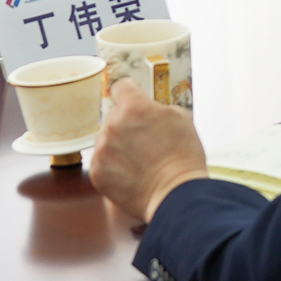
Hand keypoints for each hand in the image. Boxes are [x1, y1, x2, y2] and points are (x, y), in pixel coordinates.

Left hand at [89, 78, 211, 225]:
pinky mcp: (97, 171)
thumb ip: (157, 108)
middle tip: (145, 140)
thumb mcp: (180, 118)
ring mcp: (102, 149)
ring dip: (119, 146)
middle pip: (114, 116)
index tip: (131, 98)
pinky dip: (114, 166)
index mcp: (134, 107)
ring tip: (140, 160)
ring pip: (107, 139)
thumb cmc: (183, 157)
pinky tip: (132, 173)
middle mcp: (113, 124)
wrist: (174, 193)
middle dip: (127, 124)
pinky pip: (102, 161)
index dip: (129, 93)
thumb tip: (148, 109)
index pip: (121, 87)